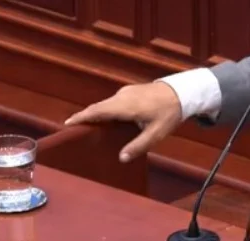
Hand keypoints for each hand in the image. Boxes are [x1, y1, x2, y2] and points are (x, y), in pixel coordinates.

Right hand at [65, 81, 182, 161]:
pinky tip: (108, 120)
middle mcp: (122, 96)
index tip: (67, 124)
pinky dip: (106, 110)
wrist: (183, 92)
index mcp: (125, 106)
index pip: (97, 111)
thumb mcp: (156, 133)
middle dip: (85, 117)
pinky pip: (112, 102)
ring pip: (105, 104)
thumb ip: (138, 146)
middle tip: (73, 128)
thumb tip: (121, 158)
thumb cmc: (169, 113)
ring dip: (96, 113)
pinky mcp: (130, 91)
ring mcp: (126, 92)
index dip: (81, 117)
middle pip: (98, 107)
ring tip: (88, 127)